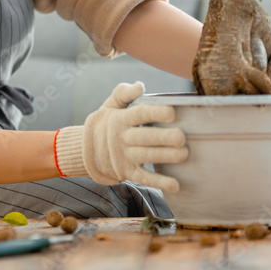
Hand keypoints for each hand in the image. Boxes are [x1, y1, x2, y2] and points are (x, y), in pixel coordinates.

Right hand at [54, 82, 187, 191]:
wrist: (86, 149)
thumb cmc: (107, 122)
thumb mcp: (110, 105)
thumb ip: (123, 92)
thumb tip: (140, 85)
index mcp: (121, 119)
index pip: (139, 114)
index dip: (155, 113)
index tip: (172, 112)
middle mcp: (122, 138)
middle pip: (144, 137)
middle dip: (163, 137)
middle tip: (182, 136)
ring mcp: (124, 157)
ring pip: (146, 156)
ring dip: (165, 156)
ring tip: (183, 154)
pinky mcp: (127, 172)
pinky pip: (144, 178)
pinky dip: (159, 183)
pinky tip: (175, 185)